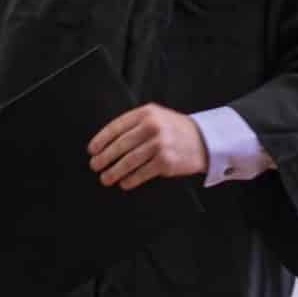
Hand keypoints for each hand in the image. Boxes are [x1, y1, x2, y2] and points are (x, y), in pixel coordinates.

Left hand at [88, 104, 208, 189]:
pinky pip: (142, 173)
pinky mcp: (166, 162)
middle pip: (120, 145)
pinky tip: (124, 183)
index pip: (116, 126)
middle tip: (95, 165)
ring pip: (128, 161)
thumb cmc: (175, 130)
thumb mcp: (157, 116)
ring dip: (114, 172)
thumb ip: (135, 124)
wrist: (204, 140)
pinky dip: (130, 180)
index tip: (92, 150)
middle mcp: (152, 127)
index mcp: (147, 113)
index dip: (101, 140)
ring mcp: (160, 145)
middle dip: (104, 158)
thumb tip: (107, 143)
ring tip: (105, 178)